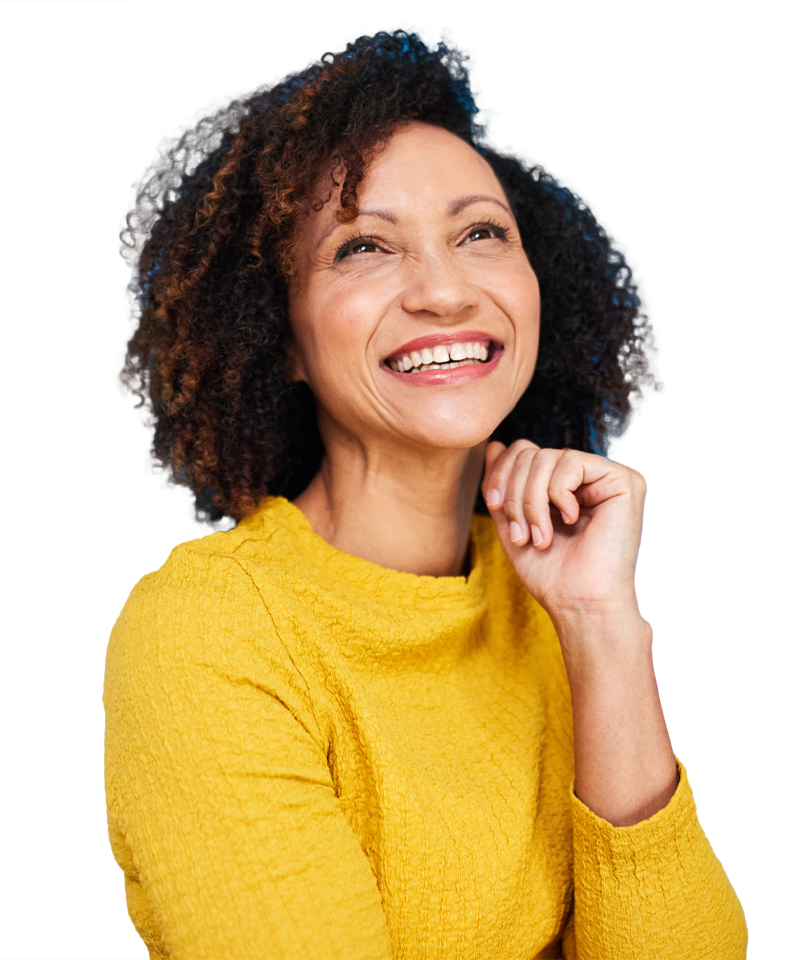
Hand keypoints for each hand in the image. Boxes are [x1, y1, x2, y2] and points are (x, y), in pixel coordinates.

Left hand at [482, 440, 646, 625]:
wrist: (579, 603)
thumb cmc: (551, 573)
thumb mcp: (513, 523)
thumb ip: (504, 486)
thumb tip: (494, 445)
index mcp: (564, 485)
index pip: (524, 451)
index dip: (502, 474)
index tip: (495, 506)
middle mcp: (587, 477)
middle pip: (532, 453)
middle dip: (515, 494)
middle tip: (521, 533)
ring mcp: (607, 477)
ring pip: (547, 457)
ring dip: (533, 501)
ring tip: (541, 536)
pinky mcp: (625, 480)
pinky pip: (571, 462)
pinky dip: (558, 495)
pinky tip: (570, 520)